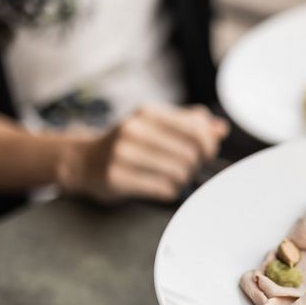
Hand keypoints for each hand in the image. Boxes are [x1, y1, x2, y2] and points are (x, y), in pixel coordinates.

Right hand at [56, 104, 228, 202]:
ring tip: (174, 178)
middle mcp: (133, 129)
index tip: (207, 154)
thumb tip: (221, 128)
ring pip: (179, 173)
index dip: (209, 145)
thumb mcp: (156, 125)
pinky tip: (163, 187)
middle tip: (188, 169)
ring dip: (183, 180)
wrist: (85, 161)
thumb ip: (190, 124)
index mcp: (147, 113)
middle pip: (190, 154)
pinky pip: (162, 189)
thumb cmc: (129, 144)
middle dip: (195, 165)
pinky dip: (170, 191)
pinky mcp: (116, 177)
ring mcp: (122, 153)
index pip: (196, 129)